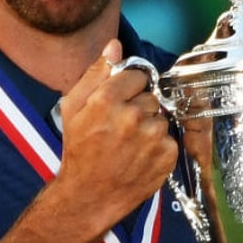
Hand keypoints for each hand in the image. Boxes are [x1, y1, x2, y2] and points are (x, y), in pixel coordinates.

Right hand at [53, 40, 177, 229]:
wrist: (88, 195)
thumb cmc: (78, 151)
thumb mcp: (73, 108)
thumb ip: (95, 74)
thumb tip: (115, 46)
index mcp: (107, 99)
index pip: (137, 76)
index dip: (127, 89)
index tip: (118, 104)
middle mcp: (132, 115)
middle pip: (150, 97)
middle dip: (138, 108)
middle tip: (120, 129)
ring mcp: (152, 136)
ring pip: (160, 117)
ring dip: (149, 128)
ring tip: (129, 145)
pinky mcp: (167, 154)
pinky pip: (170, 137)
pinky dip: (159, 146)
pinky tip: (140, 157)